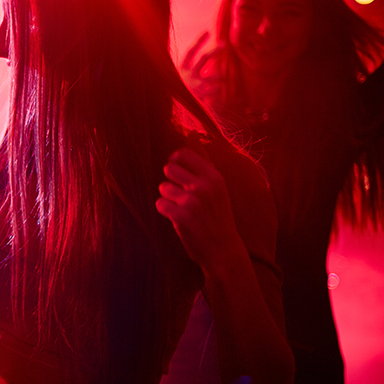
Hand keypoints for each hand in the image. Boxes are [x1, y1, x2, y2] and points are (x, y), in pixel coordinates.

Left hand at [156, 147, 240, 269]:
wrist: (223, 250)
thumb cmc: (217, 215)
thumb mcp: (216, 185)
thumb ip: (203, 160)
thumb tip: (191, 133)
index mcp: (214, 176)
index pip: (183, 153)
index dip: (175, 162)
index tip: (179, 174)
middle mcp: (204, 186)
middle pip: (169, 168)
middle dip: (170, 181)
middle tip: (181, 194)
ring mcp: (192, 201)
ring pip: (162, 187)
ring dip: (168, 198)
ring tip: (182, 208)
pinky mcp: (180, 216)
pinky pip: (160, 204)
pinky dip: (165, 211)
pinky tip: (178, 219)